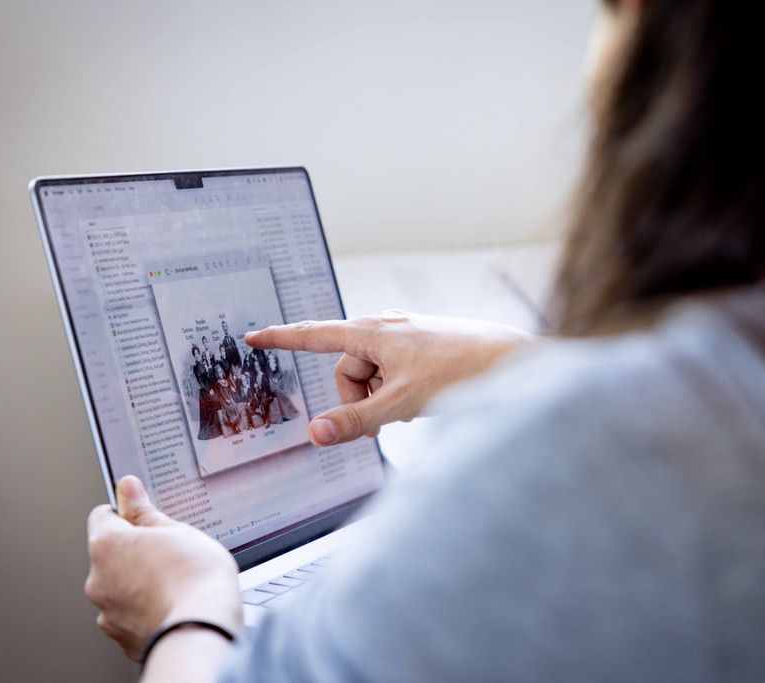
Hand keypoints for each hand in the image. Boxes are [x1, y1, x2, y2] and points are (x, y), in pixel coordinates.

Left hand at [85, 476, 241, 660]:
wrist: (204, 629)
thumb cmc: (195, 578)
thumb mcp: (176, 530)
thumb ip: (145, 511)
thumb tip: (127, 488)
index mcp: (107, 545)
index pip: (104, 516)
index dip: (128, 514)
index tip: (146, 518)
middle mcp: (98, 580)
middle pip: (112, 555)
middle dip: (136, 553)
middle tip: (171, 554)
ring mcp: (108, 613)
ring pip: (121, 587)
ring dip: (140, 583)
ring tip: (175, 584)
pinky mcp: (123, 639)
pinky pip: (130, 616)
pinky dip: (146, 611)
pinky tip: (171, 606)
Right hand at [245, 310, 533, 444]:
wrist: (511, 360)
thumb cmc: (459, 372)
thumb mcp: (400, 403)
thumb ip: (355, 421)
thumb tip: (315, 433)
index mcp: (372, 332)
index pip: (314, 335)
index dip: (282, 338)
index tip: (253, 337)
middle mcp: (385, 327)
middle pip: (347, 371)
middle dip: (358, 399)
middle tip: (384, 420)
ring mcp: (404, 336)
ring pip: (371, 376)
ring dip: (381, 398)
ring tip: (412, 407)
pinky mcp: (421, 347)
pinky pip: (392, 374)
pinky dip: (397, 392)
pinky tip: (422, 399)